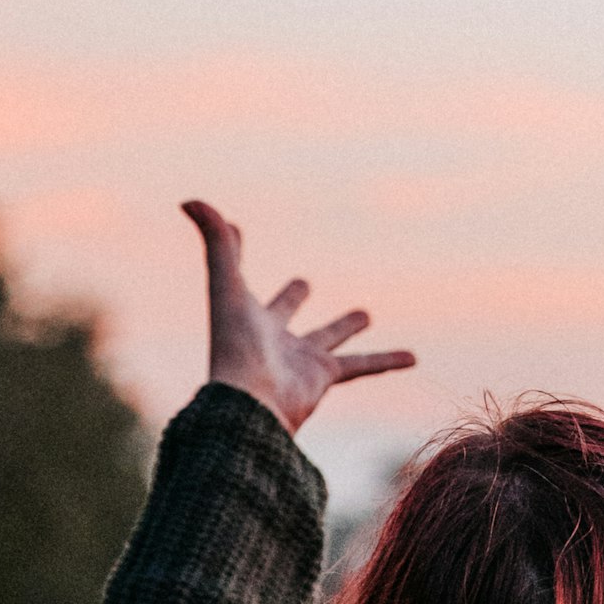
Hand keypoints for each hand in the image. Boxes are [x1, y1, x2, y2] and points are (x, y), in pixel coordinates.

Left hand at [183, 200, 415, 434]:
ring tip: (366, 315)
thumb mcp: (227, 286)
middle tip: (303, 284)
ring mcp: (299, 359)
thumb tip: (190, 200)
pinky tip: (413, 358)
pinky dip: (386, 362)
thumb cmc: (236, 346)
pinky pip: (362, 366)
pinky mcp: (324, 376)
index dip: (234, 250)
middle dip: (293, 298)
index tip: (235, 229)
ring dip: (345, 327)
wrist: (252, 403)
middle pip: (284, 312)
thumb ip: (216, 245)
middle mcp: (272, 338)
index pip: (239, 275)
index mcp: (245, 315)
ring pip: (328, 340)